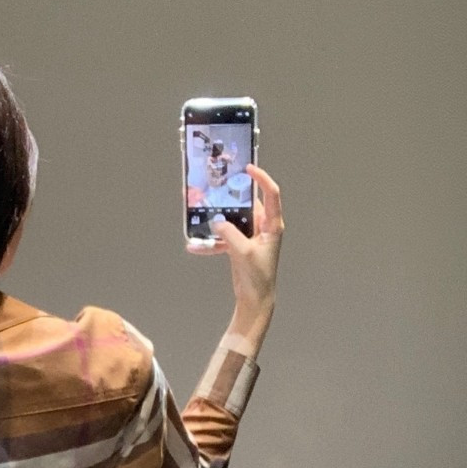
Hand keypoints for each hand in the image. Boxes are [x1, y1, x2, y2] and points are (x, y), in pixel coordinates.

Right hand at [186, 164, 283, 335]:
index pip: (271, 194)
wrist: (255, 299)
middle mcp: (263, 226)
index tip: (247, 168)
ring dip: (216, 218)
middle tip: (215, 186)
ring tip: (200, 210)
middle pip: (246, 204)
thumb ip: (230, 234)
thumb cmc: (258, 276)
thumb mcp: (244, 252)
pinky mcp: (238, 245)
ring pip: (232, 219)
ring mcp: (250, 236)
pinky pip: (223, 237)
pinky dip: (210, 242)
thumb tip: (216, 222)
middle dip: (230, 196)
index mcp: (272, 225)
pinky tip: (194, 246)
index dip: (261, 178)